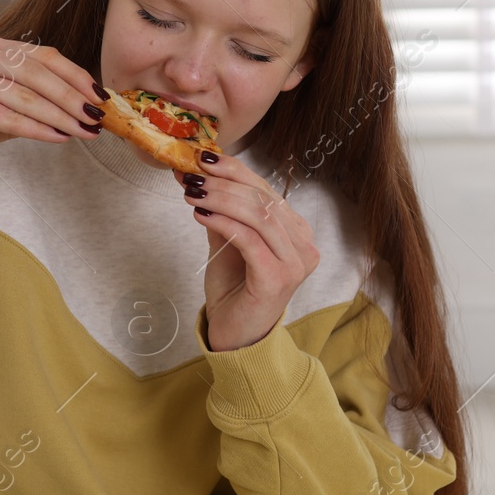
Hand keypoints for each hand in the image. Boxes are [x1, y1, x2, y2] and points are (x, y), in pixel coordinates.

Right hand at [0, 36, 105, 182]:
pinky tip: (60, 138)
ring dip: (62, 117)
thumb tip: (79, 107)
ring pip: (26, 97)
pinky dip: (39, 130)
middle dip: (73, 98)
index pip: (41, 55)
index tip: (99, 94)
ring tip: (85, 131)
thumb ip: (29, 99)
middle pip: (37, 74)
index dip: (74, 74)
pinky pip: (9, 118)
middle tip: (98, 116)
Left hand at [177, 153, 319, 350]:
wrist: (235, 335)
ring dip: (220, 199)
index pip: (265, 189)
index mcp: (296, 231)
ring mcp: (295, 262)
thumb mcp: (226, 242)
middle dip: (223, 182)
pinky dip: (222, 222)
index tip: (201, 159)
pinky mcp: (278, 278)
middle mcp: (304, 244)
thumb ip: (221, 211)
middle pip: (262, 198)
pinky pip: (249, 240)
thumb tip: (196, 175)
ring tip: (191, 192)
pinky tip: (200, 214)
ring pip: (258, 215)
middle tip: (190, 175)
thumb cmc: (234, 289)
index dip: (233, 170)